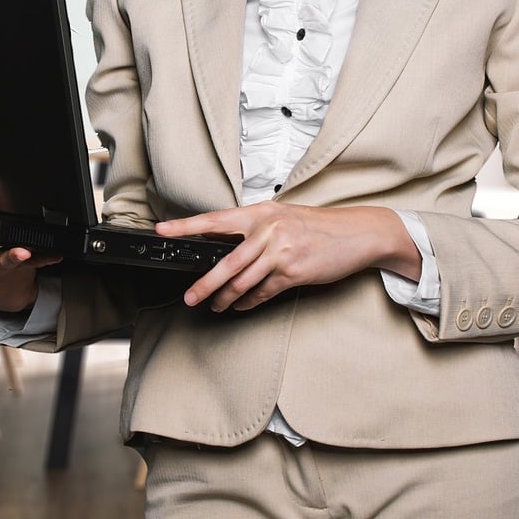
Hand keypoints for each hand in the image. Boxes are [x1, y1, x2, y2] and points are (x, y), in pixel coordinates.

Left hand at [155, 202, 419, 311]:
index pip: (214, 219)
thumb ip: (253, 227)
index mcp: (260, 213)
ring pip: (242, 282)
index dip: (185, 226)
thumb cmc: (316, 225)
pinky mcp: (294, 272)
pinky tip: (242, 306)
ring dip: (226, 298)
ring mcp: (281, 252)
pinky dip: (249, 302)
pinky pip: (263, 292)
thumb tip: (220, 242)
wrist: (357, 233)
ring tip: (215, 306)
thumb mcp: (282, 217)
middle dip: (204, 284)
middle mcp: (268, 230)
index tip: (161, 231)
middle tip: (189, 297)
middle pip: (225, 262)